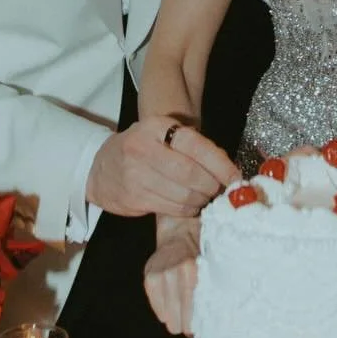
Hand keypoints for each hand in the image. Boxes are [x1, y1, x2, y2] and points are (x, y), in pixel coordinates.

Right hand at [86, 117, 239, 218]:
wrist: (100, 166)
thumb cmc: (141, 148)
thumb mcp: (161, 134)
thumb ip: (191, 145)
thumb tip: (228, 168)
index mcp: (156, 127)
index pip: (197, 146)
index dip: (221, 165)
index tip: (237, 178)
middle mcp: (144, 149)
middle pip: (192, 175)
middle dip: (213, 186)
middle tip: (220, 190)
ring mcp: (136, 175)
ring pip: (184, 195)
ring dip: (202, 200)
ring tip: (205, 197)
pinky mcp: (134, 198)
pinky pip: (172, 209)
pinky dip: (188, 209)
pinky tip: (190, 205)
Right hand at [144, 218, 201, 335]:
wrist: (179, 230)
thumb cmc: (200, 249)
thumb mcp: (209, 266)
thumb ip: (208, 289)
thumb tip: (212, 321)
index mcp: (192, 271)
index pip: (192, 312)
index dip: (196, 325)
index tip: (200, 329)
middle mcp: (173, 273)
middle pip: (178, 320)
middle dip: (185, 323)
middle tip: (192, 322)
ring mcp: (158, 276)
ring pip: (167, 318)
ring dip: (175, 317)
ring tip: (182, 312)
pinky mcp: (148, 278)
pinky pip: (157, 308)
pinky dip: (165, 310)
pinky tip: (172, 305)